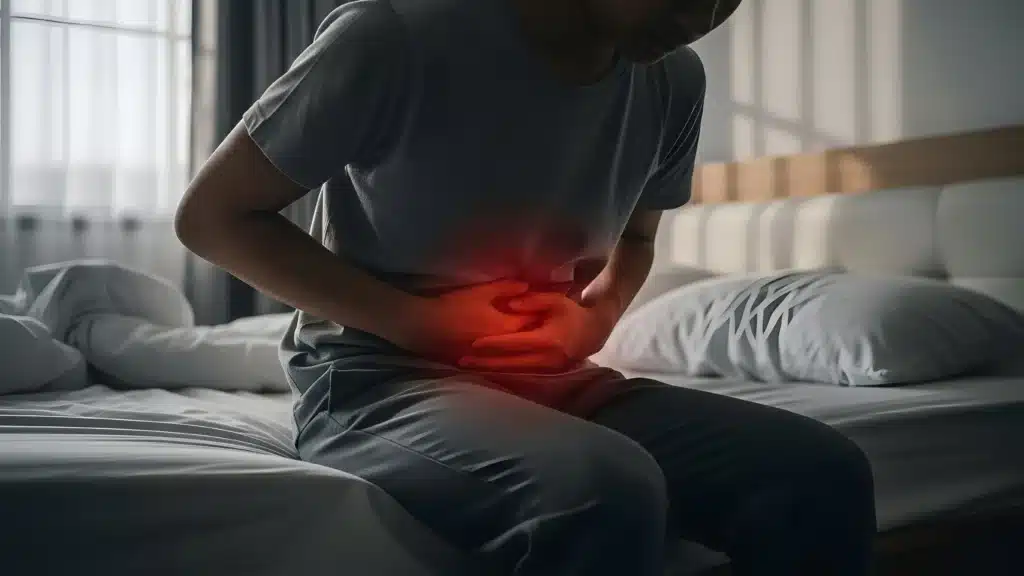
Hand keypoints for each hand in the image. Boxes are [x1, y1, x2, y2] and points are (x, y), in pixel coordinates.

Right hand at [393, 281, 539, 363]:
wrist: (427, 327)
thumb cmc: (454, 306)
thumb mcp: (481, 291)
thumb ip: (506, 288)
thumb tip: (526, 286)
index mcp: (508, 326)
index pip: (533, 319)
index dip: (542, 311)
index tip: (550, 304)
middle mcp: (505, 344)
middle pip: (528, 337)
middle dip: (537, 327)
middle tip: (545, 317)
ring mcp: (494, 356)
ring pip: (517, 348)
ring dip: (524, 340)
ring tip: (529, 329)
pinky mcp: (482, 361)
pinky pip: (503, 355)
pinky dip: (509, 349)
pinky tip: (509, 341)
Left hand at [458, 292, 619, 372]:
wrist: (594, 333)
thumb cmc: (572, 313)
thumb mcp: (555, 300)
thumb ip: (533, 300)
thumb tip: (510, 304)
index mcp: (546, 340)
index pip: (514, 343)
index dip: (493, 343)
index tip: (473, 343)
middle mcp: (545, 359)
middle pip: (509, 363)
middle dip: (485, 362)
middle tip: (462, 360)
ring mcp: (546, 369)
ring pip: (513, 372)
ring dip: (491, 370)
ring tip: (470, 367)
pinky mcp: (546, 374)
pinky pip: (521, 374)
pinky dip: (503, 372)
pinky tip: (487, 370)